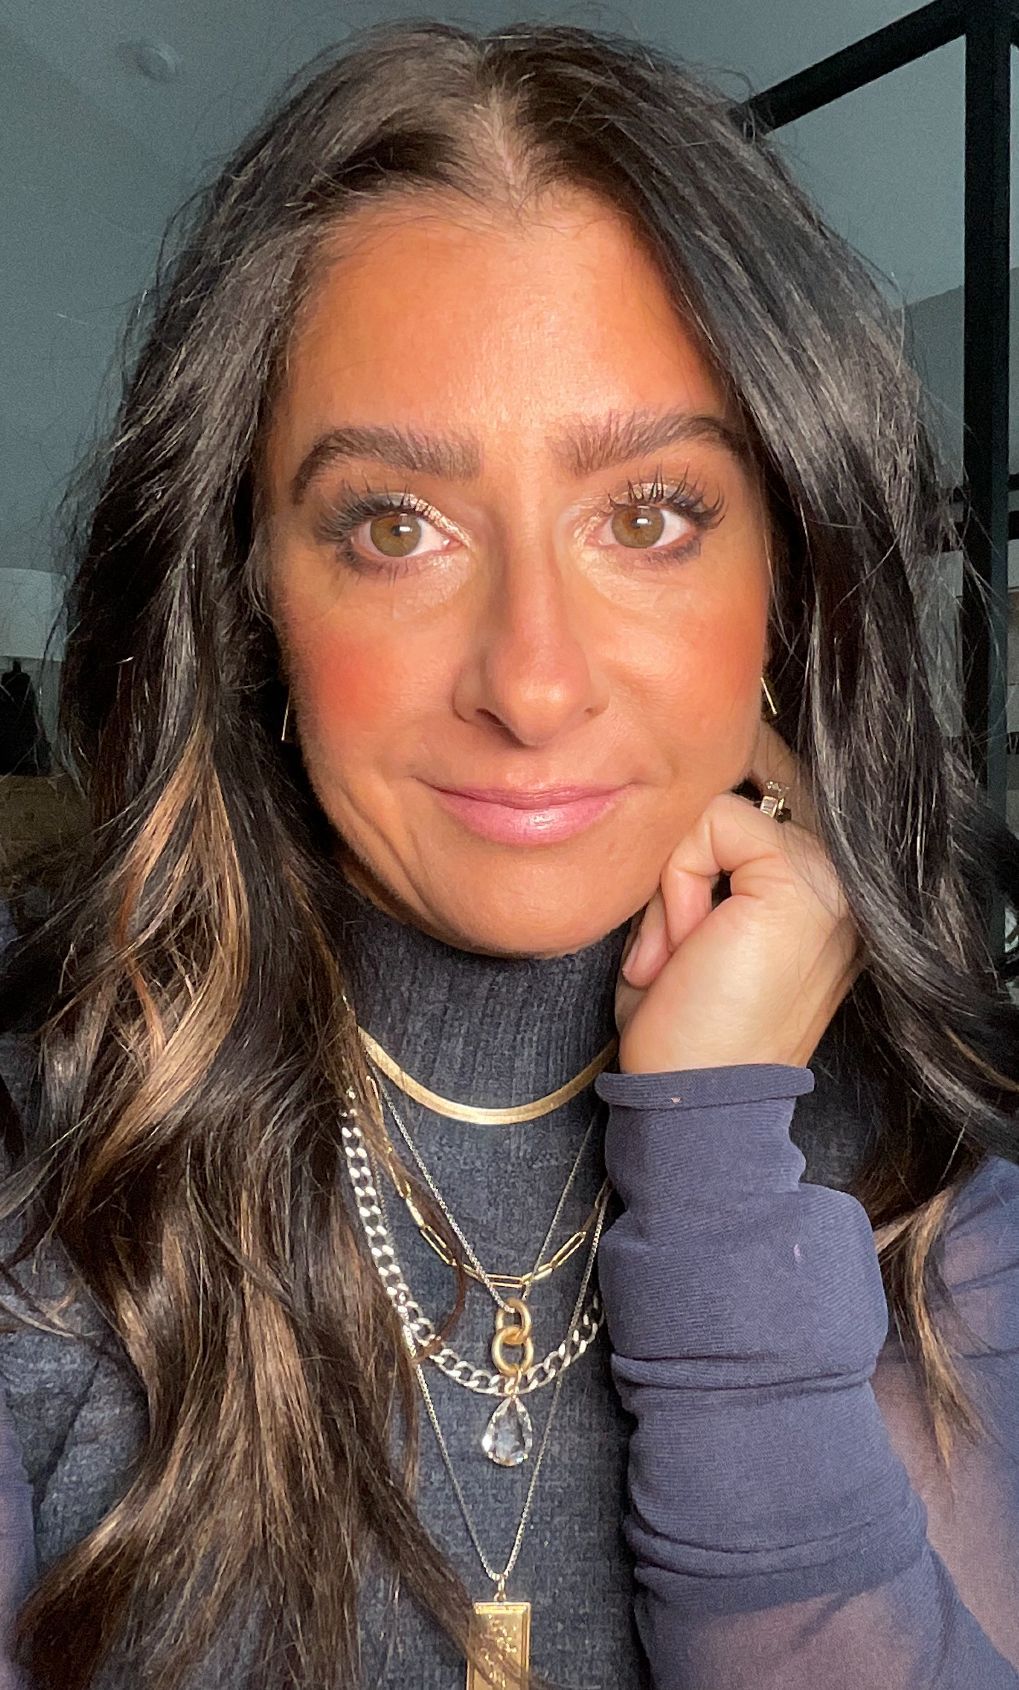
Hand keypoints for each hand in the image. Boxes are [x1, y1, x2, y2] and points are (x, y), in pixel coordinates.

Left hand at [614, 719, 863, 1073]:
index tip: (676, 919)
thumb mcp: (693, 932)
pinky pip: (712, 823)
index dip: (700, 833)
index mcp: (821, 897)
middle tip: (672, 954)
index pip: (761, 803)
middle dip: (678, 870)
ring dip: (673, 886)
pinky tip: (683, 951)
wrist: (695, 1104)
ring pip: (715, 812)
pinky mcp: (802, 881)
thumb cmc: (685, 1035)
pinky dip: (676, 884)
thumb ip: (702, 867)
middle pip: (730, 804)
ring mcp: (832, 879)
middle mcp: (841, 882)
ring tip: (677, 959)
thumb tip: (674, 809)